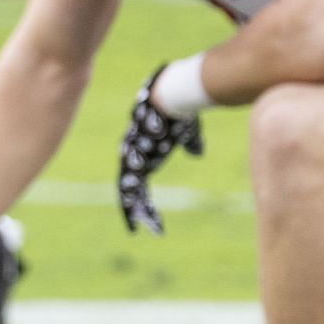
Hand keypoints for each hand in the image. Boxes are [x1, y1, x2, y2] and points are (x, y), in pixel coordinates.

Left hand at [118, 65, 202, 234]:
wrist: (171, 94)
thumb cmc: (179, 110)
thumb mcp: (186, 131)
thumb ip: (189, 142)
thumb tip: (196, 153)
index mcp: (142, 151)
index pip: (136, 176)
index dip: (138, 194)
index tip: (143, 210)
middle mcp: (133, 155)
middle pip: (128, 187)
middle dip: (131, 207)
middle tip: (134, 227)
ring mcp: (133, 158)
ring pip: (128, 191)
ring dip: (132, 211)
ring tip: (136, 228)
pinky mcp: (137, 159)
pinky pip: (133, 188)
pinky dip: (137, 205)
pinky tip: (142, 219)